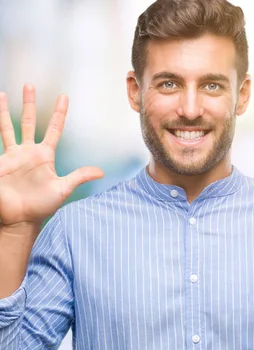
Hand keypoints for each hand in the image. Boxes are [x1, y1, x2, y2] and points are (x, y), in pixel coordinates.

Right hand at [0, 85, 103, 227]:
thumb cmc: (40, 206)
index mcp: (45, 155)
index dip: (59, 113)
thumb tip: (101, 172)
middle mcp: (28, 151)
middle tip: (30, 85)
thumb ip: (79, 177)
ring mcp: (12, 155)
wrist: (19, 219)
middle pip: (28, 121)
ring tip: (3, 93)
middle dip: (29, 103)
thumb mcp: (63, 189)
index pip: (54, 129)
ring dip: (4, 110)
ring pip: (7, 127)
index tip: (63, 97)